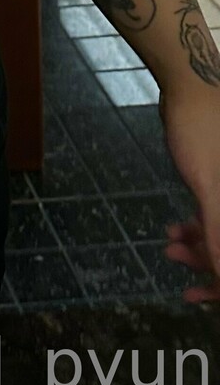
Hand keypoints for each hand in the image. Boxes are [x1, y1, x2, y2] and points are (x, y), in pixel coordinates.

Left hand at [159, 81, 219, 303]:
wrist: (189, 85)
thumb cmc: (201, 131)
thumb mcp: (210, 187)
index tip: (205, 299)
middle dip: (212, 266)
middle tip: (178, 268)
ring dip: (202, 246)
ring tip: (169, 247)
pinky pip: (218, 215)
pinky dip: (201, 227)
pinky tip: (176, 231)